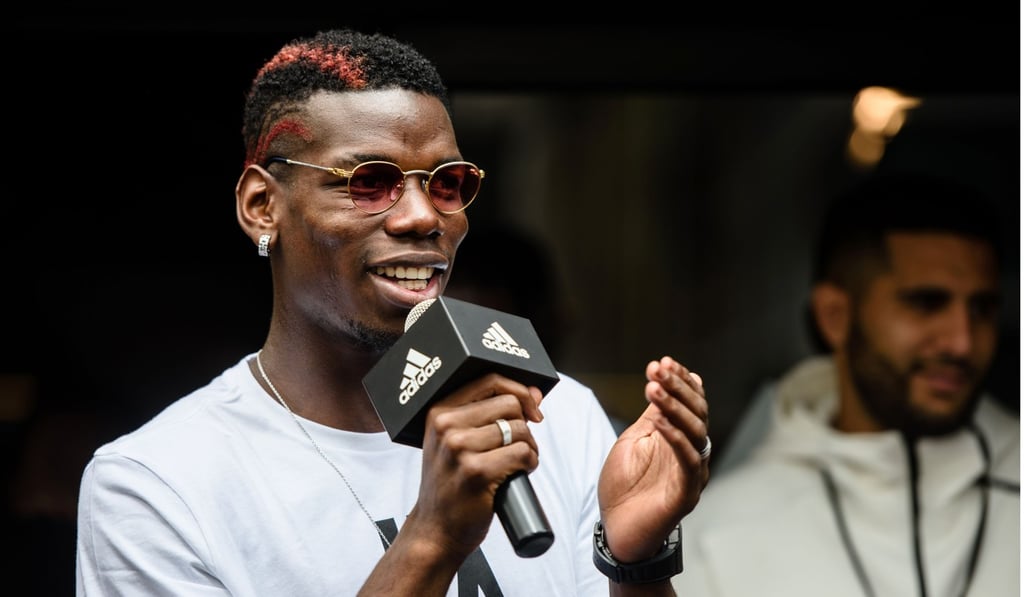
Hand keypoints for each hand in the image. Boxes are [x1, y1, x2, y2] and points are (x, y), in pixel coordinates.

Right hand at [403, 373, 544, 558]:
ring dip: (529, 446)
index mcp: (438, 411)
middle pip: (510, 404)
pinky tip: (520, 472)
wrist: (436, 529)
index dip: (519, 390)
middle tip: (520, 445)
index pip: (490, 380)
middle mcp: (445, 426)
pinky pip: (522, 453)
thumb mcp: (453, 441)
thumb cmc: (451, 483)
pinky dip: (530, 462)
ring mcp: (459, 449)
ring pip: (519, 429)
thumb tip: (534, 394)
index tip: (532, 407)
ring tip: (518, 462)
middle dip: (525, 424)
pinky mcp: (477, 472)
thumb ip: (487, 414)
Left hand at [597, 356, 708, 562]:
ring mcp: (692, 473)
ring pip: (695, 431)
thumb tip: (662, 386)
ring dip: (674, 406)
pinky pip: (687, 460)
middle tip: (658, 368)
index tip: (663, 361)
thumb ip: (651, 417)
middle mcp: (691, 453)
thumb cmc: (624, 488)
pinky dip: (675, 437)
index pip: (689, 402)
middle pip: (696, 412)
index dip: (680, 380)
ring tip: (654, 387)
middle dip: (677, 386)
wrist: (617, 531)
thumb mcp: (634, 442)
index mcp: (679, 439)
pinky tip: (659, 421)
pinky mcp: (686, 492)